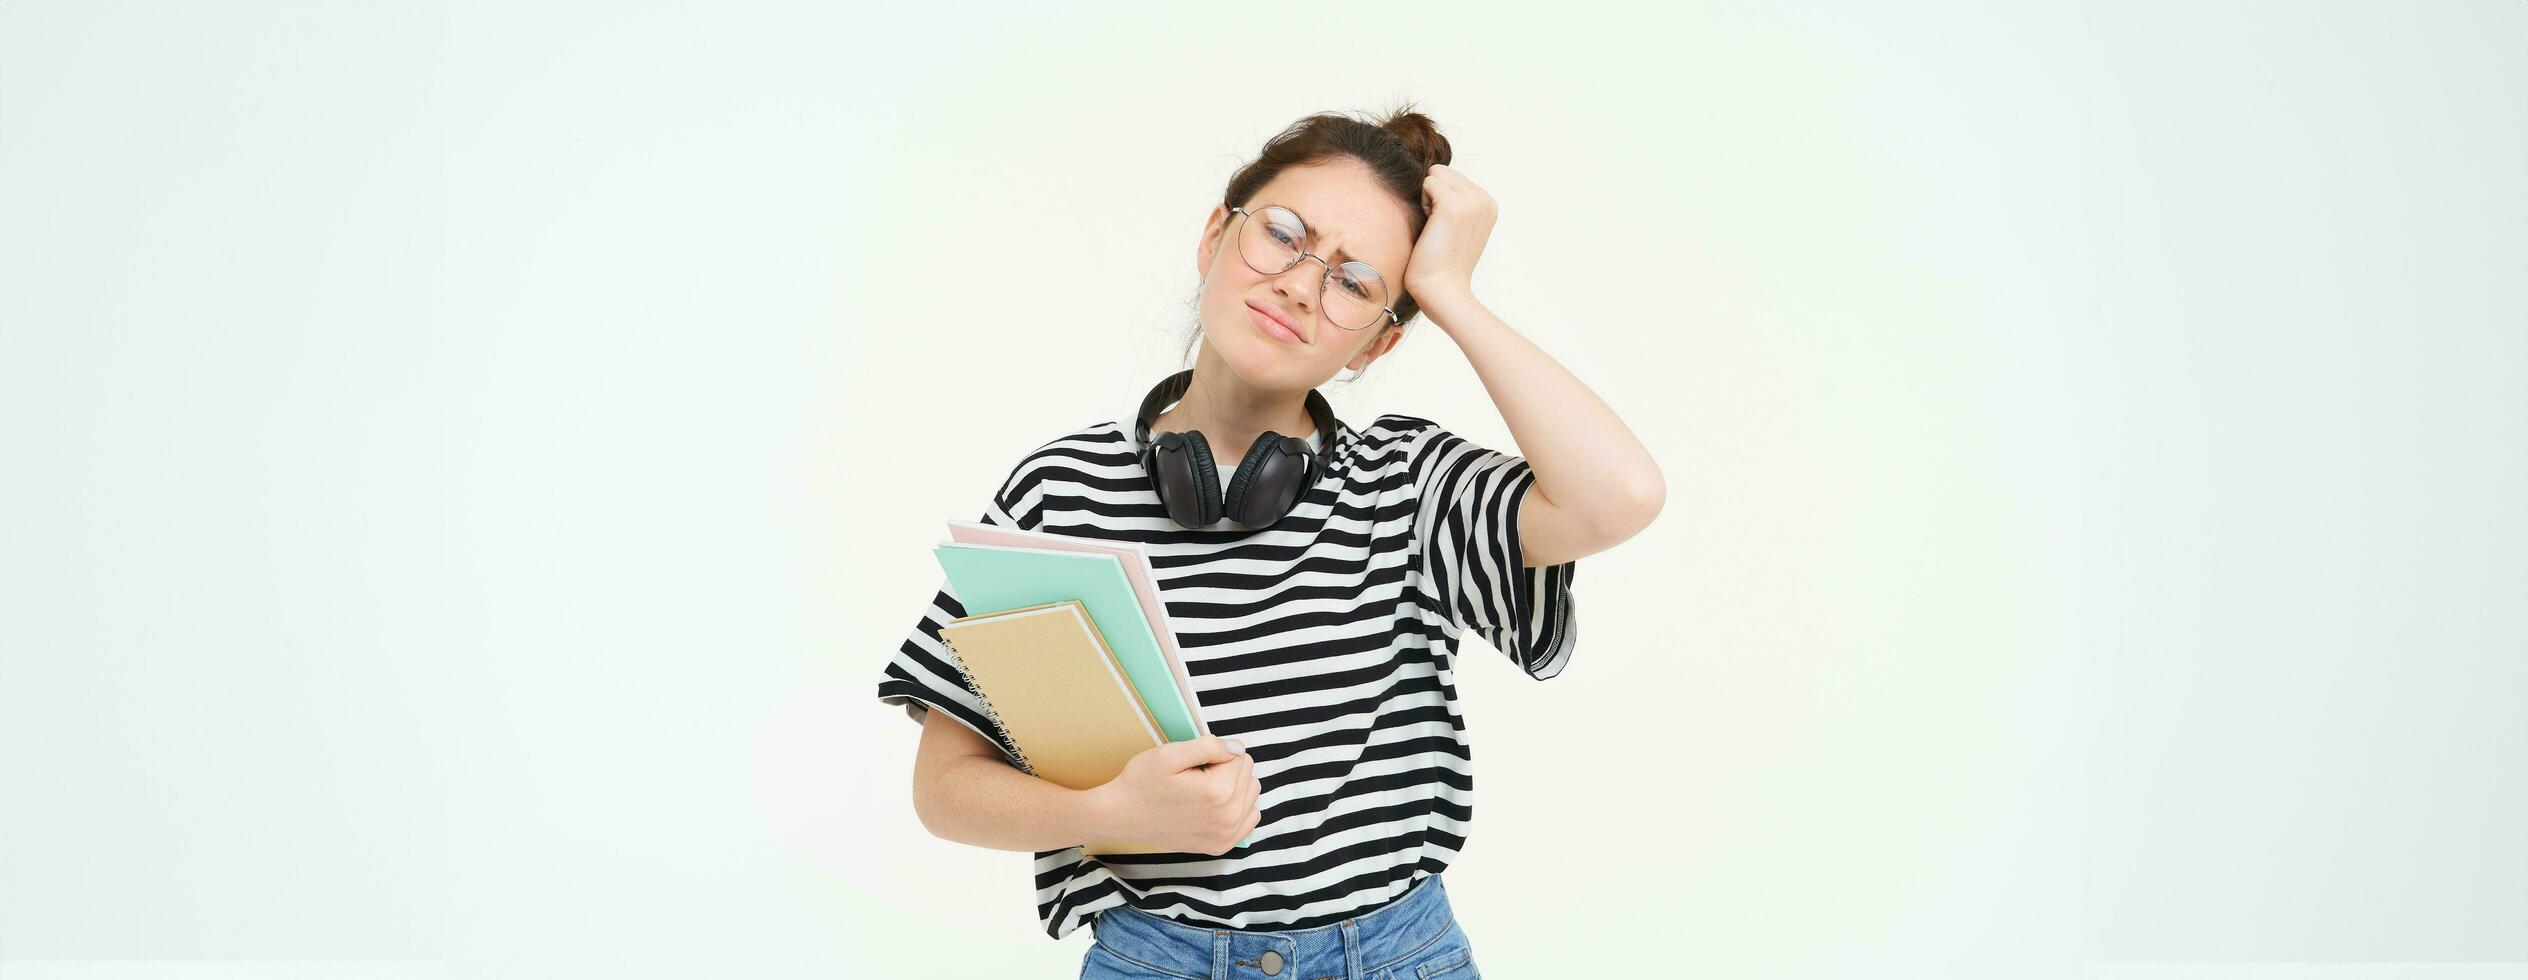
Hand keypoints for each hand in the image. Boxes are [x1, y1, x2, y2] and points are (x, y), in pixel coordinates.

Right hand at [1092, 735, 1261, 855]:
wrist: (1121, 816)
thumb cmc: (1142, 782)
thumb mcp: (1170, 753)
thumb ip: (1210, 746)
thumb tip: (1238, 749)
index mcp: (1218, 792)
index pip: (1240, 756)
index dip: (1216, 754)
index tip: (1194, 765)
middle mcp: (1228, 818)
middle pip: (1248, 775)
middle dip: (1226, 770)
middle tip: (1196, 778)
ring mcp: (1225, 836)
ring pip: (1251, 795)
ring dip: (1233, 788)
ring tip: (1203, 791)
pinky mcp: (1220, 846)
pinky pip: (1249, 818)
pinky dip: (1237, 808)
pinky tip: (1214, 806)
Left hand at [1401, 163, 1494, 307]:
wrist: (1442, 288)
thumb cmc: (1443, 263)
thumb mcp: (1461, 228)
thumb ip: (1459, 203)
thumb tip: (1436, 176)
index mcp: (1489, 204)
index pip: (1453, 177)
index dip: (1441, 199)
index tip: (1447, 228)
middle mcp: (1484, 199)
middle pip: (1444, 172)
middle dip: (1434, 195)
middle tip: (1438, 229)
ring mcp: (1471, 201)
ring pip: (1436, 175)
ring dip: (1428, 199)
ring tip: (1436, 228)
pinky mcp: (1453, 206)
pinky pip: (1427, 183)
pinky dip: (1423, 203)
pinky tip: (1430, 228)